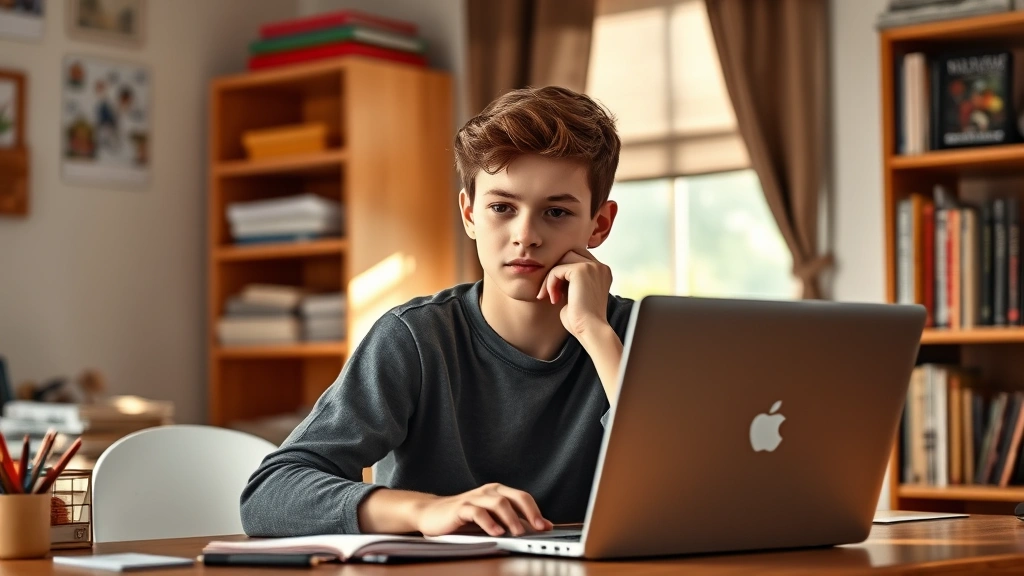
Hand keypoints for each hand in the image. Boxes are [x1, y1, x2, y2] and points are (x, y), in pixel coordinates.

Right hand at [415, 483, 552, 536]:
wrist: (430, 513)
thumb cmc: (463, 517)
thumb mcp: (491, 518)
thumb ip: (513, 520)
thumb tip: (541, 527)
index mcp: (498, 492)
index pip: (522, 497)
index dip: (536, 511)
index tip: (547, 527)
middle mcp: (488, 491)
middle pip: (515, 497)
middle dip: (529, 513)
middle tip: (538, 529)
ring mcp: (474, 498)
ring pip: (498, 503)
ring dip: (511, 519)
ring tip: (517, 533)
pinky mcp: (460, 508)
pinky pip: (477, 512)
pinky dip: (489, 523)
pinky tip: (496, 532)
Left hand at [537, 249, 612, 338]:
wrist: (590, 330)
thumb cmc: (581, 319)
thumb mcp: (576, 295)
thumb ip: (570, 281)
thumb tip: (554, 271)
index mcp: (602, 272)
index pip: (577, 258)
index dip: (563, 271)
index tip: (556, 291)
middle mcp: (600, 267)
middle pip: (569, 255)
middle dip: (556, 272)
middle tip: (550, 293)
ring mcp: (592, 266)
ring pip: (561, 260)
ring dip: (551, 278)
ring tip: (551, 296)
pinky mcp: (582, 270)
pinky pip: (557, 270)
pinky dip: (550, 283)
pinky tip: (553, 298)